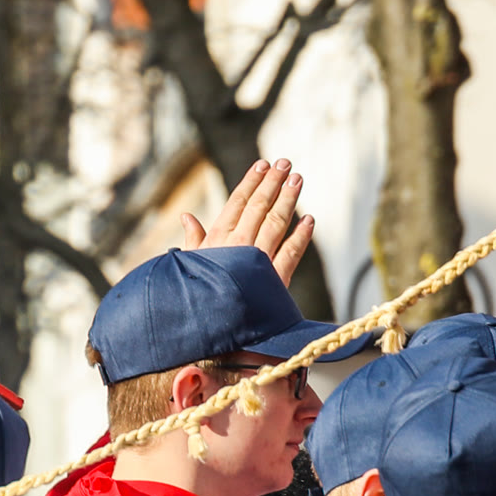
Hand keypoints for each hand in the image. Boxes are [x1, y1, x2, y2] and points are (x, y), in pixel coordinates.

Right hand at [180, 158, 313, 285]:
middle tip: (286, 164)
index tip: (263, 165)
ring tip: (297, 180)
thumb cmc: (195, 295)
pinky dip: (302, 236)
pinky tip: (309, 220)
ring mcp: (257, 261)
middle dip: (273, 183)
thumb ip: (193, 239)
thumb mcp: (190, 265)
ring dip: (288, 200)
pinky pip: (291, 253)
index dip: (251, 181)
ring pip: (276, 223)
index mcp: (216, 240)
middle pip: (259, 207)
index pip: (237, 202)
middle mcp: (237, 246)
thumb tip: (186, 216)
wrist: (208, 331)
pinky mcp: (274, 279)